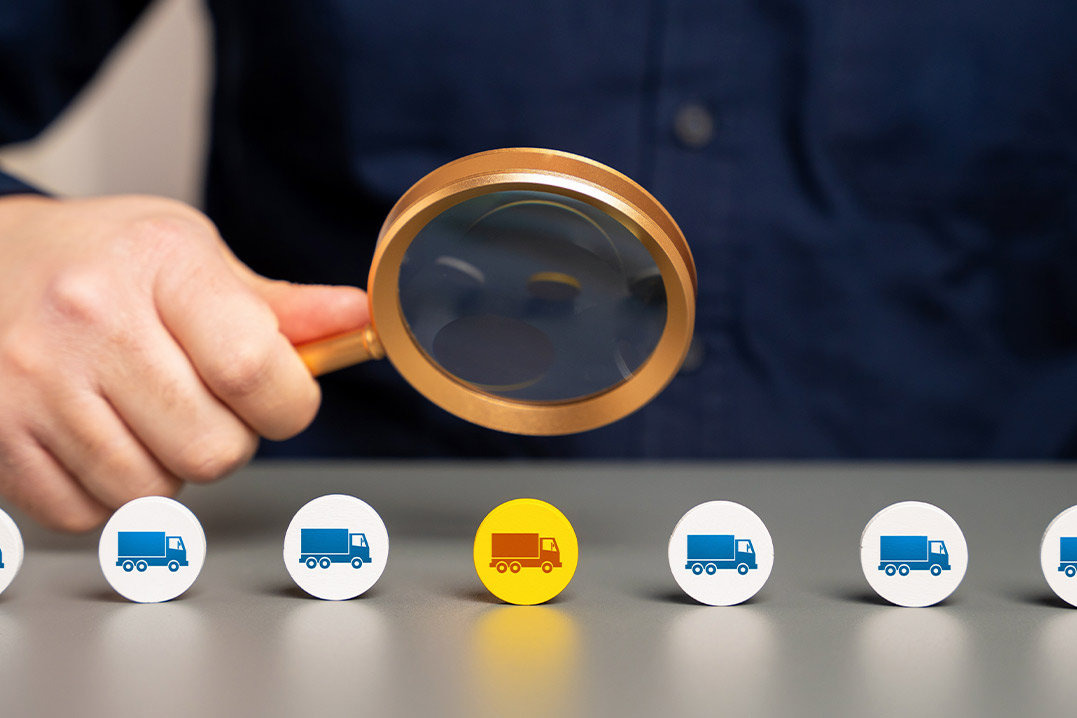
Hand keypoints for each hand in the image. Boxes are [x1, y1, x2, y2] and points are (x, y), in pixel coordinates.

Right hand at [0, 194, 367, 529]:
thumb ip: (278, 305)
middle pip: (212, 449)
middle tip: (205, 406)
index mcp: (159, 264)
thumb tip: (359, 319)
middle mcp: (90, 321)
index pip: (251, 367)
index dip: (288, 406)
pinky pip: (88, 516)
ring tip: (145, 417)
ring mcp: (34, 384)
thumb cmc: (98, 258)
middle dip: (230, 442)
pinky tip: (99, 439)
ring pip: (152, 494)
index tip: (284, 401)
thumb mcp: (191, 254)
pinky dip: (109, 495)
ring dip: (168, 470)